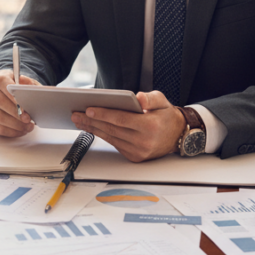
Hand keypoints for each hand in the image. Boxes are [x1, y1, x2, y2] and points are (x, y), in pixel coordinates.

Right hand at [0, 69, 41, 136]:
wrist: (9, 97)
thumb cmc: (20, 91)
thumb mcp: (27, 84)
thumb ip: (28, 83)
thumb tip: (25, 81)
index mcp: (0, 77)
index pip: (2, 82)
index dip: (11, 93)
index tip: (22, 104)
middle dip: (15, 112)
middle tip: (27, 119)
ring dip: (15, 125)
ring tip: (27, 127)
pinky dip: (10, 132)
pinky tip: (19, 131)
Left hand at [71, 90, 185, 161]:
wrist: (179, 135)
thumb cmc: (167, 116)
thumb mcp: (162, 101)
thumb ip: (150, 98)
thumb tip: (138, 98)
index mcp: (150, 126)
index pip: (121, 119)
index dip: (103, 114)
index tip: (88, 109)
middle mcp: (143, 141)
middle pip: (112, 129)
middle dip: (91, 121)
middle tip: (76, 114)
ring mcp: (138, 151)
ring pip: (110, 138)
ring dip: (93, 129)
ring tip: (79, 120)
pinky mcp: (134, 157)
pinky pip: (114, 144)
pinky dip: (102, 135)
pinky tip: (92, 128)